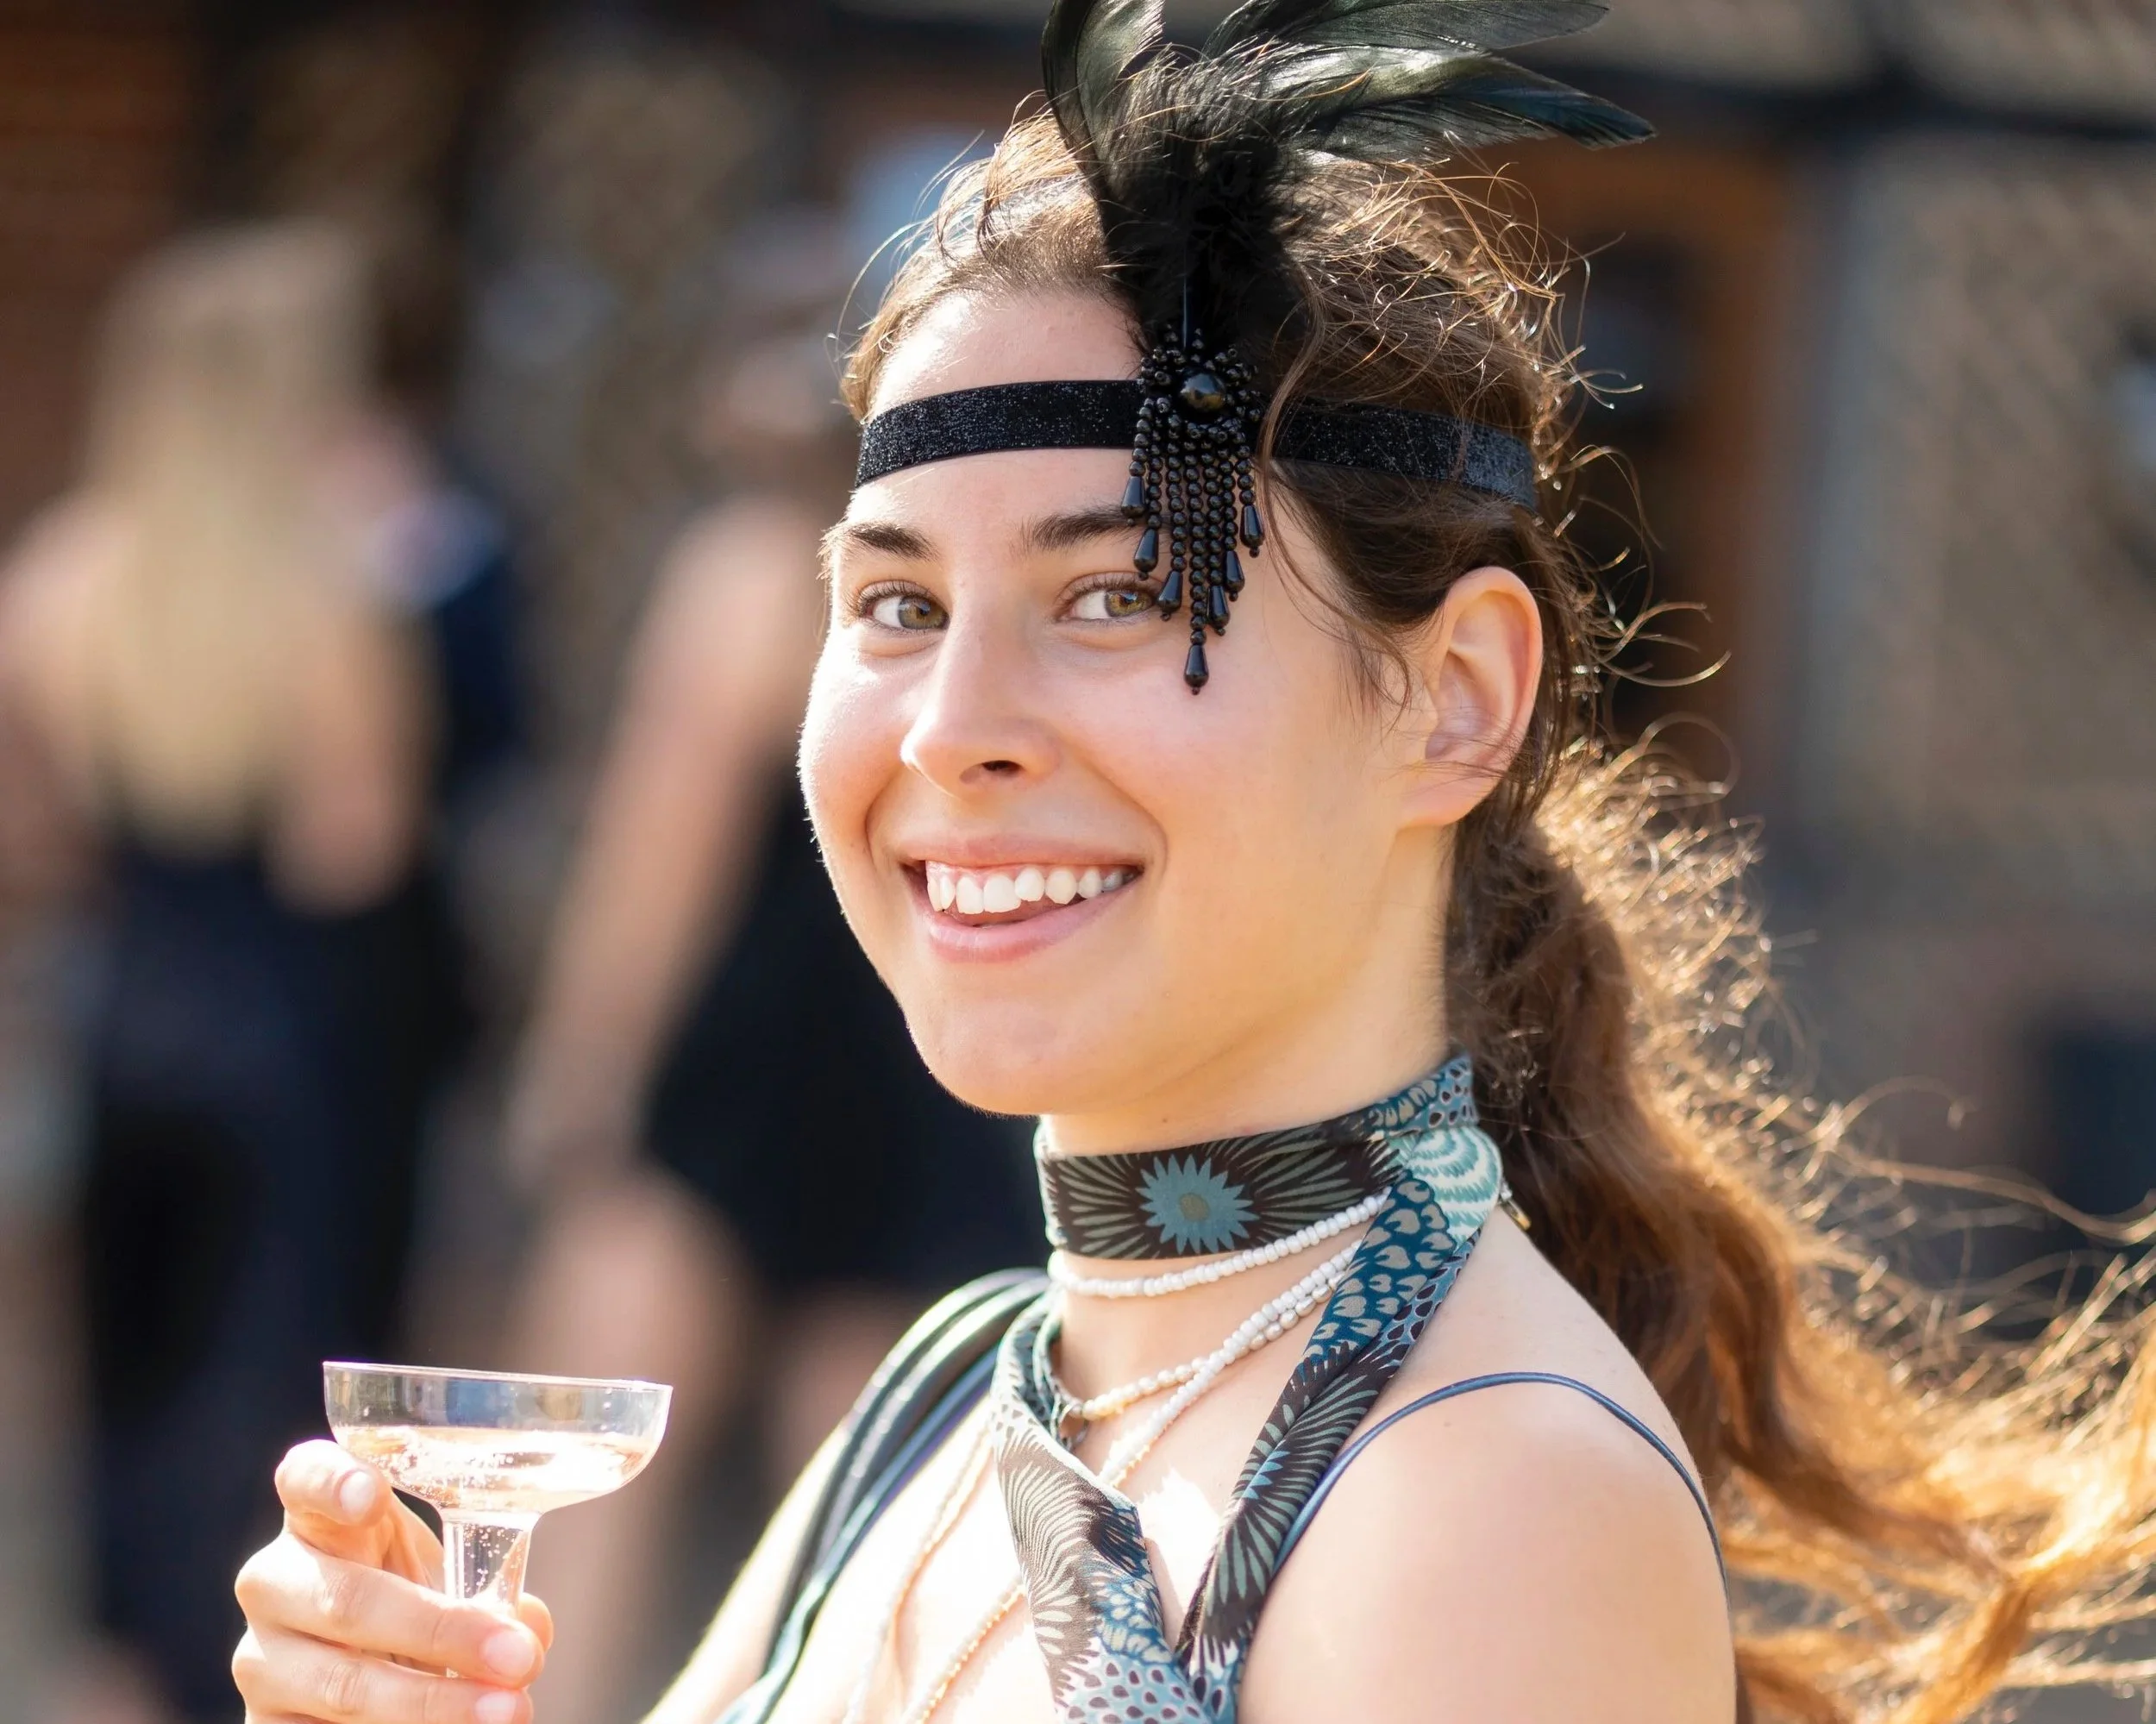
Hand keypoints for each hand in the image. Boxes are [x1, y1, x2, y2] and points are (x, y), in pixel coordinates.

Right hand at [234, 1441, 553, 1723]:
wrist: (358, 1676)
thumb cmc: (409, 1602)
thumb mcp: (444, 1577)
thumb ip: (487, 1589)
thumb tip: (528, 1629)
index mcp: (317, 1521)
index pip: (303, 1480)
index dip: (332, 1484)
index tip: (371, 1495)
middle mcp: (274, 1583)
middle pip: (347, 1601)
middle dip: (442, 1632)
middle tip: (518, 1656)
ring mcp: (260, 1660)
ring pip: (345, 1686)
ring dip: (435, 1704)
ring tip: (510, 1709)